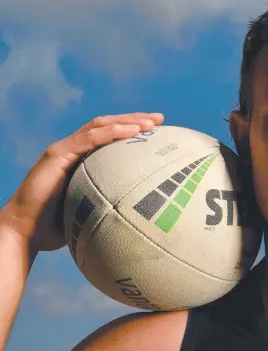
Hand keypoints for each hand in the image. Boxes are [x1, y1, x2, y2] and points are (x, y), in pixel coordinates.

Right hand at [0, 112, 163, 252]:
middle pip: (108, 125)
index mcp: (82, 158)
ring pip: (99, 126)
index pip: (110, 135)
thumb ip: (111, 199)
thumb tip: (141, 207)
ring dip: (127, 121)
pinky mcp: (56, 155)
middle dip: (135, 119)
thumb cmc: (59, 224)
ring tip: (151, 123)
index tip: (157, 131)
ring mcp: (64, 149)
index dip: (132, 129)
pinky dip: (112, 132)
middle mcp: (73, 148)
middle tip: (160, 119)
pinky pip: (88, 139)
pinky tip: (132, 131)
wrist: (26, 231)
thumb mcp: (92, 207)